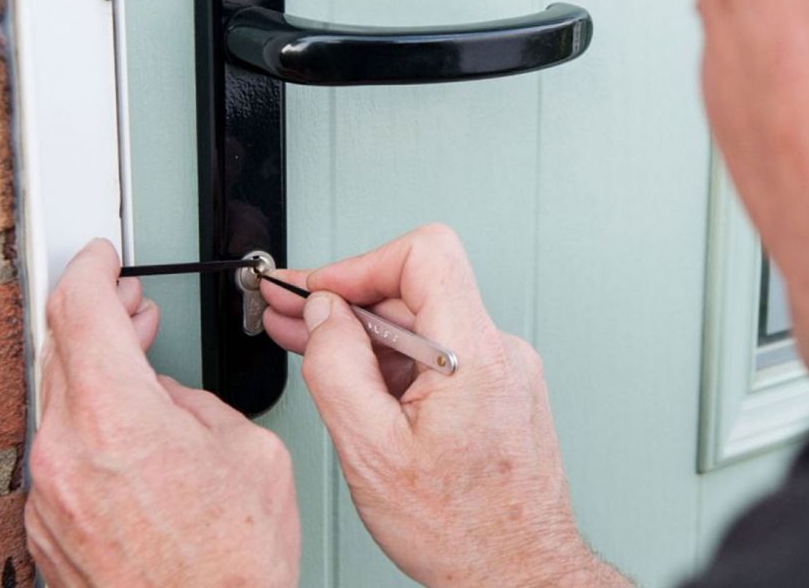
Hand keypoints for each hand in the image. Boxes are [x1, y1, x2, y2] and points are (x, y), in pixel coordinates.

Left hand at [26, 240, 298, 586]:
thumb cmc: (233, 565)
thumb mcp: (249, 452)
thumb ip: (197, 404)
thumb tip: (171, 397)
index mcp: (117, 417)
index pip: (80, 308)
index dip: (91, 268)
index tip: (101, 256)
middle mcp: (67, 453)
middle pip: (62, 350)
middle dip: (97, 315)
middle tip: (128, 303)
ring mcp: (49, 495)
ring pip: (59, 403)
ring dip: (94, 372)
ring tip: (135, 365)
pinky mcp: (47, 528)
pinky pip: (62, 454)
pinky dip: (89, 426)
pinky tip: (127, 434)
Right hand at [260, 225, 626, 587]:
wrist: (519, 574)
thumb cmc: (462, 531)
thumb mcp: (372, 451)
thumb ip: (338, 369)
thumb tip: (323, 314)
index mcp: (473, 354)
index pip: (425, 254)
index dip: (361, 263)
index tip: (319, 290)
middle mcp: (499, 353)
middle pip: (415, 289)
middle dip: (345, 298)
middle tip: (289, 312)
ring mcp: (503, 373)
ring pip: (424, 324)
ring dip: (363, 332)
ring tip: (306, 341)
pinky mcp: (499, 394)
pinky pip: (439, 355)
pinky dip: (391, 360)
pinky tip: (352, 376)